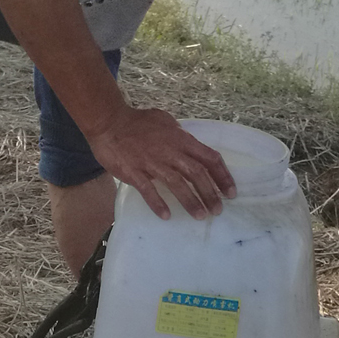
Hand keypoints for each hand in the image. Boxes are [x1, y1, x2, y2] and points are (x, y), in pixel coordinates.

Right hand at [87, 105, 236, 219]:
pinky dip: (158, 204)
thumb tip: (188, 142)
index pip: (209, 158)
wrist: (108, 121)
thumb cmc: (137, 121)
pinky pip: (148, 190)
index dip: (223, 176)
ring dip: (191, 202)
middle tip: (218, 210)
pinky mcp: (134, 172)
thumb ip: (179, 134)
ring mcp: (152, 163)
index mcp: (181, 140)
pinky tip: (166, 216)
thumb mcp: (165, 121)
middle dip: (211, 194)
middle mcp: (171, 152)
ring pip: (177, 184)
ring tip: (200, 216)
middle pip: (197, 174)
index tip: (230, 192)